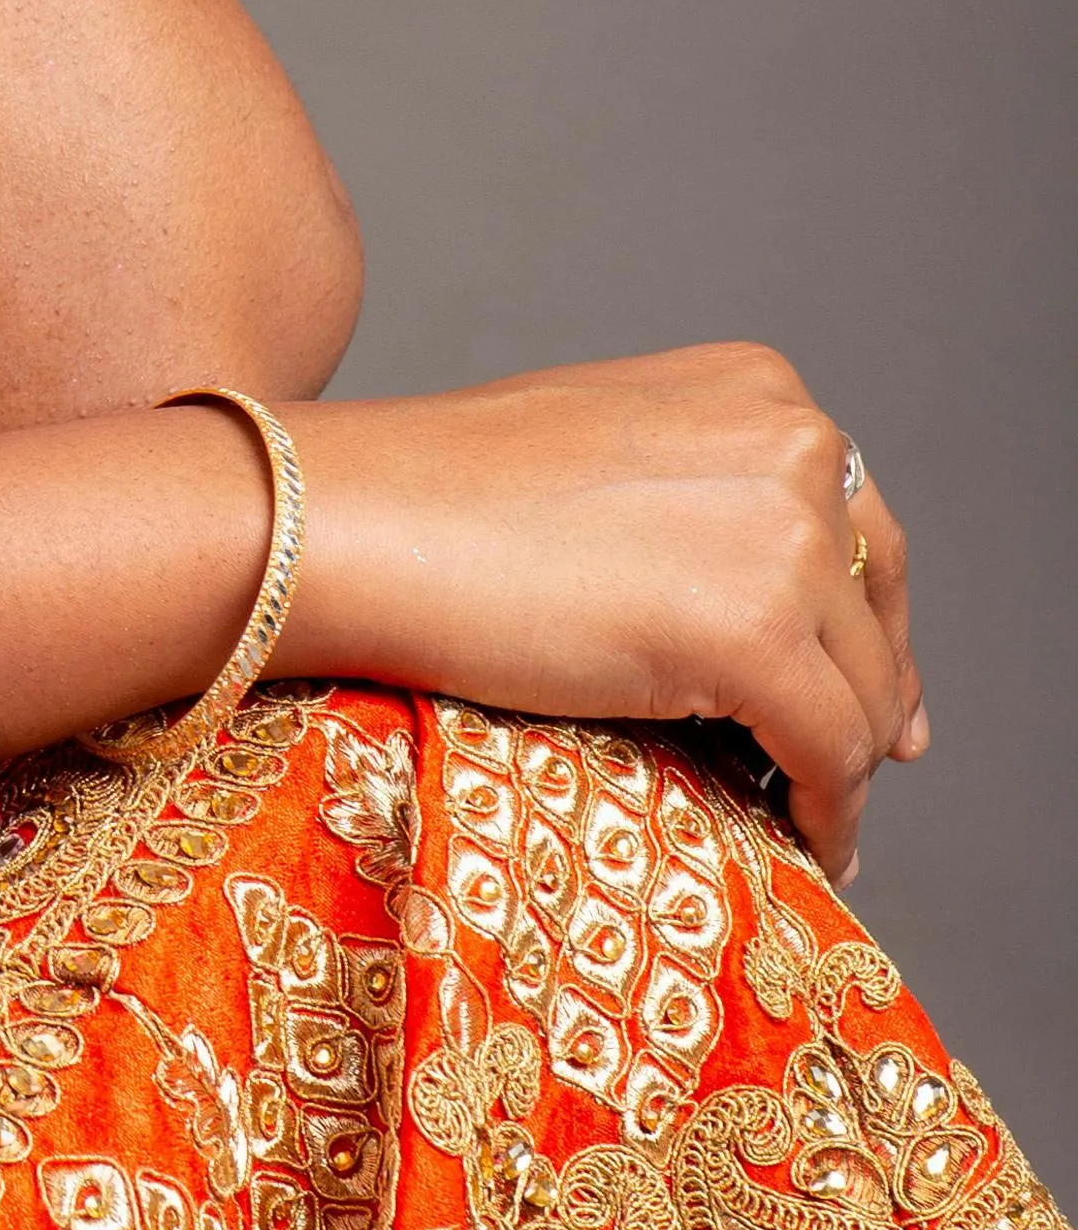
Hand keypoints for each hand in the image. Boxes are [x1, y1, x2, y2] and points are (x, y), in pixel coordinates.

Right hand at [295, 344, 919, 880]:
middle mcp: (796, 445)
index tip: (869, 683)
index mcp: (758, 389)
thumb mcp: (601, 451)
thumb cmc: (431, 493)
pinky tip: (810, 840)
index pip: (856, 521)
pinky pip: (831, 752)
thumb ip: (690, 495)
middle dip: (873, 690)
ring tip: (810, 814)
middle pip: (876, 604)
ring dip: (843, 761)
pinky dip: (831, 809)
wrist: (352, 522)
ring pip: (862, 689)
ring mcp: (783, 537)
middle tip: (864, 758)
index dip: (868, 617)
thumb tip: (742, 591)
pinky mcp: (757, 633)